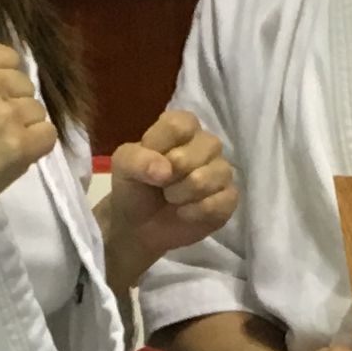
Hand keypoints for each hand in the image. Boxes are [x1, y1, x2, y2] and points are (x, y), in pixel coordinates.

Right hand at [0, 43, 58, 229]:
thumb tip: (1, 77)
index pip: (9, 57)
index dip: (6, 78)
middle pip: (25, 84)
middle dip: (14, 103)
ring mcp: (6, 113)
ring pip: (37, 110)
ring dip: (24, 127)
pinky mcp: (20, 143)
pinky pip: (48, 134)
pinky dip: (37, 145)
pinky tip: (14, 154)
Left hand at [99, 105, 236, 288]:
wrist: (138, 225)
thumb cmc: (134, 186)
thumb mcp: (122, 166)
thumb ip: (137, 159)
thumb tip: (165, 170)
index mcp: (183, 127)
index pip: (179, 125)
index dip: (159, 147)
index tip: (148, 163)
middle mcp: (207, 144)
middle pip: (199, 150)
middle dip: (171, 175)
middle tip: (160, 185)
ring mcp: (221, 171)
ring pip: (208, 178)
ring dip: (181, 194)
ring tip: (171, 199)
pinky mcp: (228, 199)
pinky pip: (220, 202)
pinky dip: (195, 212)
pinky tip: (184, 214)